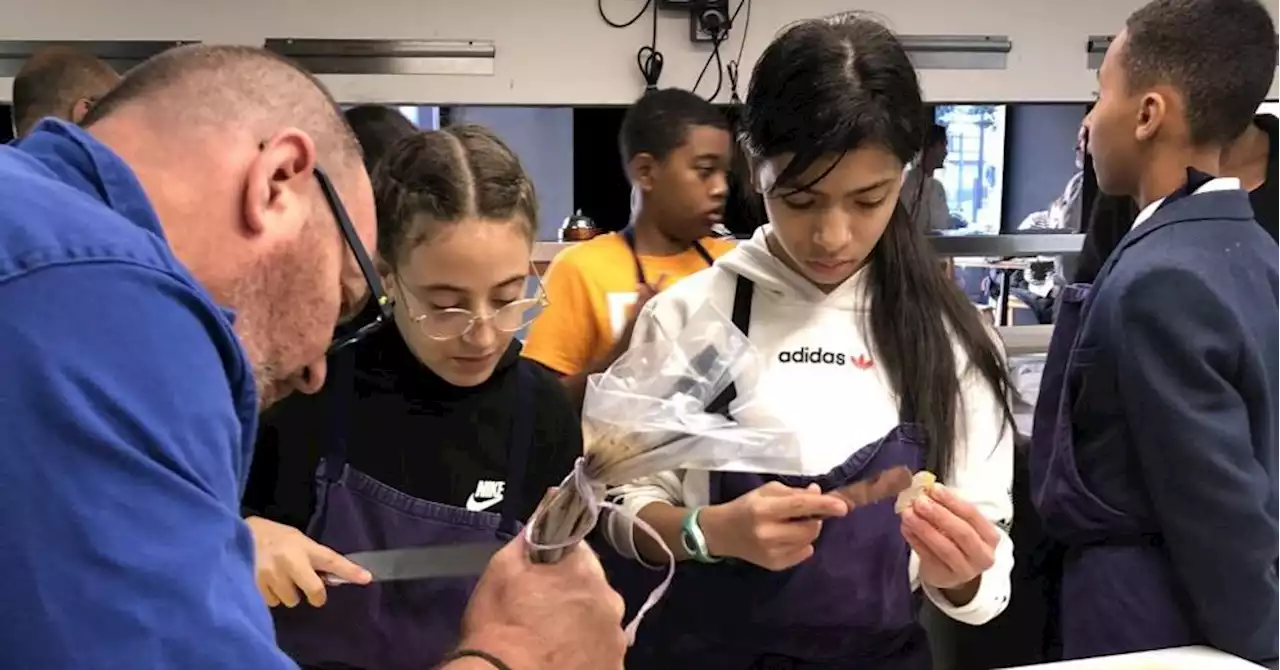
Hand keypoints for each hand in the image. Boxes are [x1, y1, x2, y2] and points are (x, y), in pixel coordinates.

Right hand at [245, 516, 371, 607]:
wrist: (235, 535)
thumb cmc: (270, 536)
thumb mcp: (294, 539)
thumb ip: (310, 557)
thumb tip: (327, 577)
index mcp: (303, 546)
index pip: (332, 560)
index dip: (350, 571)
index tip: (367, 578)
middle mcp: (291, 561)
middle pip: (314, 591)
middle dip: (315, 595)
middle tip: (310, 590)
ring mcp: (273, 575)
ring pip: (291, 600)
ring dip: (288, 593)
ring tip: (278, 578)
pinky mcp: (257, 586)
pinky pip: (273, 602)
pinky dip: (272, 595)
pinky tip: (264, 581)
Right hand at [458, 538, 625, 669]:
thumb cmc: (500, 625)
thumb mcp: (503, 570)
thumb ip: (532, 535)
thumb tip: (552, 499)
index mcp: (586, 572)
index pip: (579, 552)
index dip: (560, 562)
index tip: (543, 576)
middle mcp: (611, 605)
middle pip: (594, 591)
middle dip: (573, 596)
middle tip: (542, 612)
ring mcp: (615, 643)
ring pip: (599, 625)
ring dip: (581, 627)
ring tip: (552, 642)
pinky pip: (601, 656)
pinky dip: (586, 656)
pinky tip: (562, 662)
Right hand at [700, 482, 848, 570]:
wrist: (721, 533)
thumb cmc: (745, 506)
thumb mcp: (766, 492)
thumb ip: (794, 493)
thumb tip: (819, 493)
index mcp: (764, 509)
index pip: (800, 506)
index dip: (824, 505)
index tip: (843, 507)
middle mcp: (767, 533)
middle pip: (810, 528)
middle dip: (816, 519)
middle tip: (805, 514)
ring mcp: (771, 552)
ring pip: (809, 541)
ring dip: (808, 531)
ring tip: (791, 525)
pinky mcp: (774, 565)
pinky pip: (803, 554)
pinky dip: (802, 544)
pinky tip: (786, 538)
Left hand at [900, 484, 999, 591]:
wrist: (952, 571)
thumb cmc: (958, 540)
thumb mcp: (961, 524)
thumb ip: (948, 508)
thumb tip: (926, 489)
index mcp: (990, 537)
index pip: (972, 515)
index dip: (952, 501)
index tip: (933, 488)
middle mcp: (982, 556)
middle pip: (961, 533)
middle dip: (939, 515)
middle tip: (919, 501)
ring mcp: (964, 570)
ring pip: (944, 547)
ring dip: (924, 528)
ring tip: (908, 513)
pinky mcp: (944, 577)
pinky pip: (927, 556)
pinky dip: (915, 540)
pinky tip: (905, 527)